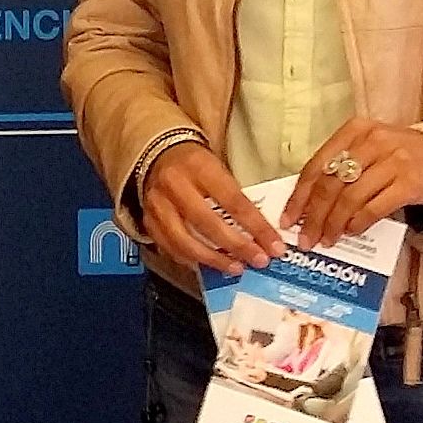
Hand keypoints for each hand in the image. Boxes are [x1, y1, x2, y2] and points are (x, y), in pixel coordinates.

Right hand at [137, 140, 282, 275]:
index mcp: (199, 167)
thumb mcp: (218, 167)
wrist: (157, 155)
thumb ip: (236, 197)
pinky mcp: (147, 221)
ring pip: (185, 240)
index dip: (256, 227)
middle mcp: (175, 185)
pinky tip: (209, 265)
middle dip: (237, 246)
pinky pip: (169, 247)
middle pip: (208, 222)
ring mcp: (157, 205)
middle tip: (258, 260)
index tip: (274, 245)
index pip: (233, 200)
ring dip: (214, 259)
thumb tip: (263, 231)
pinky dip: (191, 260)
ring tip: (236, 268)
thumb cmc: (196, 164)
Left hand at [288, 117, 422, 247]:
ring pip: (350, 198)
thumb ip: (341, 168)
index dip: (299, 196)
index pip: (317, 166)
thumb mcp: (369, 150)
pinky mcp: (410, 183)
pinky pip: (375, 207)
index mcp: (355, 130)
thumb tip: (306, 204)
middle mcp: (372, 141)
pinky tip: (351, 232)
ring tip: (326, 240)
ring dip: (333, 224)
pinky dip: (359, 223)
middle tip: (305, 238)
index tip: (287, 219)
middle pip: (330, 184)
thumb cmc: (401, 156)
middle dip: (313, 216)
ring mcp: (393, 161)